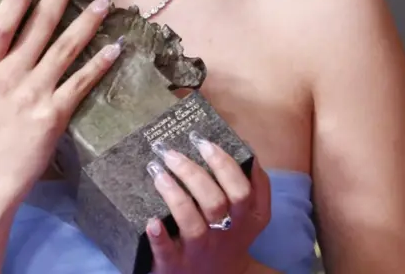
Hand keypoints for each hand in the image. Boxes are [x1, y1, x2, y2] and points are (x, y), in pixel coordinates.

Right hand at [0, 0, 122, 209]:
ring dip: (87, 22)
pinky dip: (99, 64)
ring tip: (105, 2)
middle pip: (37, 28)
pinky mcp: (53, 116)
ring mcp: (32, 95)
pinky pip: (81, 83)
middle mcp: (9, 77)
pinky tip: (115, 48)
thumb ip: (2, 70)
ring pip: (65, 48)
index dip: (16, 2)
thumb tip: (26, 44)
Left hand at [145, 135, 271, 273]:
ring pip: (191, 223)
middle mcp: (225, 234)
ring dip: (174, 195)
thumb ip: (252, 184)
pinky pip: (167, 252)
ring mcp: (200, 250)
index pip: (243, 189)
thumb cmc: (229, 234)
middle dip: (192, 173)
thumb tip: (244, 143)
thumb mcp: (249, 214)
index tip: (204, 143)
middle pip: (214, 202)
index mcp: (247, 219)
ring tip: (156, 171)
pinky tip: (151, 221)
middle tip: (170, 153)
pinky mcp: (175, 264)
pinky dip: (159, 237)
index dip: (224, 164)